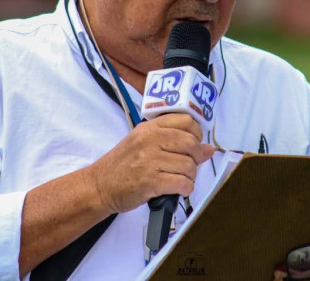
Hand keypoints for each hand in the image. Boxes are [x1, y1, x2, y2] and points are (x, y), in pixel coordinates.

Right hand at [88, 113, 214, 213]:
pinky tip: (177, 189)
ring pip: (189, 166)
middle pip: (191, 143)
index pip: (186, 120)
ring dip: (190, 176)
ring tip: (179, 179)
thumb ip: (175, 141)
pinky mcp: (150, 182)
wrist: (99, 186)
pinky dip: (185, 189)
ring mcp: (150, 160)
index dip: (196, 133)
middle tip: (189, 166)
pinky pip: (182, 183)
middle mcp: (150, 140)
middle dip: (196, 158)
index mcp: (149, 128)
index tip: (193, 144)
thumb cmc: (123, 165)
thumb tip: (209, 149)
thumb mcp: (144, 144)